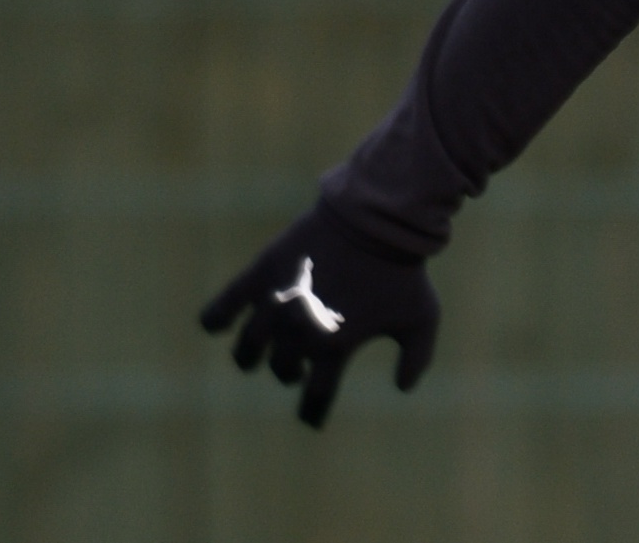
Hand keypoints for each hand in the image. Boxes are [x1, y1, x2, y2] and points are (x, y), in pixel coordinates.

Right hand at [198, 203, 440, 427]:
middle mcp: (298, 333)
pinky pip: (225, 304)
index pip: (316, 397)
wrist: (378, 219)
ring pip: (250, 347)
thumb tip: (403, 388)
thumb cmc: (402, 271)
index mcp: (335, 348)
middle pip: (284, 368)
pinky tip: (215, 325)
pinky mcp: (262, 274)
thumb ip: (416, 357)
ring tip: (254, 357)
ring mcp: (276, 304)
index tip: (312, 418)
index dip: (313, 412)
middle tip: (295, 372)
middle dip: (290, 374)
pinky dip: (216, 318)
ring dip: (251, 357)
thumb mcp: (422, 317)